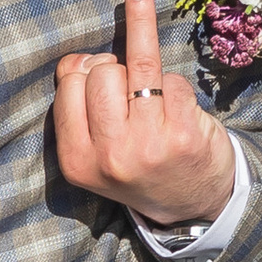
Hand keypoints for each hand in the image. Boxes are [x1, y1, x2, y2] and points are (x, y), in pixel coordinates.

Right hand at [53, 0, 236, 230]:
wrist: (192, 205)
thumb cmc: (139, 164)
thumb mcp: (96, 150)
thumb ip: (79, 105)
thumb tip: (79, 56)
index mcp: (77, 160)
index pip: (69, 81)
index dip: (84, 68)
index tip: (95, 74)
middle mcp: (109, 155)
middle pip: (100, 70)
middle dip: (114, 68)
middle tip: (128, 93)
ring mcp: (148, 145)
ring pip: (133, 65)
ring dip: (144, 68)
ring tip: (150, 71)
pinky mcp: (184, 134)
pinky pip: (172, 79)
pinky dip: (176, 86)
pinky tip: (180, 109)